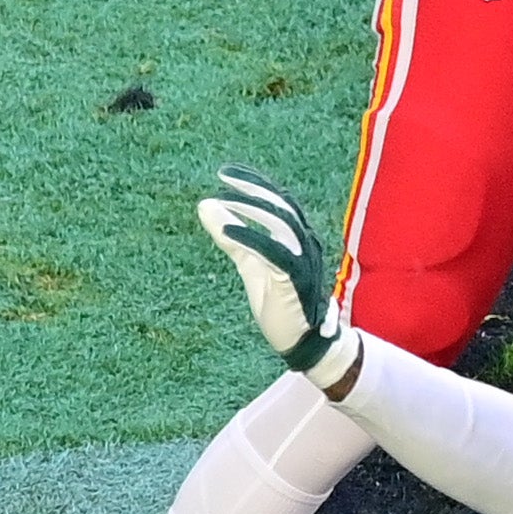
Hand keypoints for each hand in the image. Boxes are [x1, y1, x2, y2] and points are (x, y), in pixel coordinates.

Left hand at [195, 169, 351, 373]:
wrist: (304, 340)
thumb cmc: (280, 302)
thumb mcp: (250, 264)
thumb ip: (231, 237)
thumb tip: (205, 206)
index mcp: (298, 238)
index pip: (279, 201)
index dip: (255, 183)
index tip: (228, 173)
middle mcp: (306, 243)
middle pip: (282, 205)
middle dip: (253, 187)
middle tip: (224, 177)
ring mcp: (304, 260)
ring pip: (282, 223)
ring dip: (252, 208)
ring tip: (223, 200)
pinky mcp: (296, 280)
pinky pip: (275, 252)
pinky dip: (251, 238)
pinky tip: (228, 233)